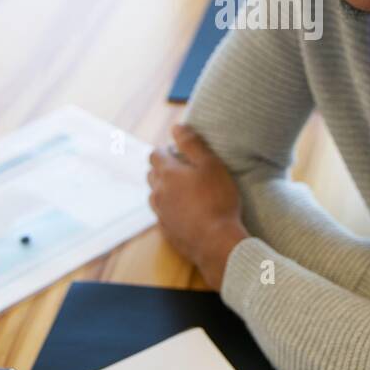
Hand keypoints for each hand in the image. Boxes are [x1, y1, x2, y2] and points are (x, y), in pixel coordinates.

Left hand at [146, 124, 247, 290]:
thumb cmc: (217, 200)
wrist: (217, 242)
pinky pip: (163, 214)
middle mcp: (158, 193)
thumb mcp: (210, 165)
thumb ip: (192, 144)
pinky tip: (186, 211)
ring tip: (185, 190)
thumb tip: (176, 127)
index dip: (165, 150)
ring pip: (155, 195)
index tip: (178, 151)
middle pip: (152, 174)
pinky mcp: (167, 231)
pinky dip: (170, 209)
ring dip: (165, 189)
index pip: (154, 154)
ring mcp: (160, 214)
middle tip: (184, 169)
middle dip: (163, 168)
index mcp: (167, 173)